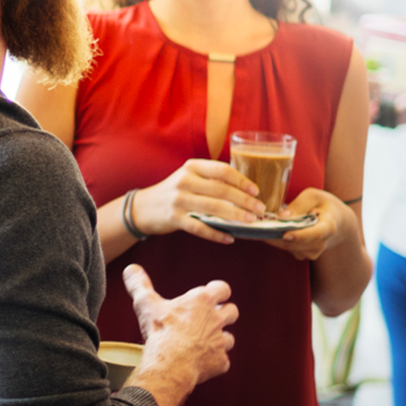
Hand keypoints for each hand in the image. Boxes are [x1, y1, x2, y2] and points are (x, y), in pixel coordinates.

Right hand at [124, 264, 237, 385]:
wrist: (169, 363)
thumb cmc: (160, 331)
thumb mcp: (147, 304)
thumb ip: (140, 284)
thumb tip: (131, 269)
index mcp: (203, 301)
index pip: (223, 288)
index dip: (218, 291)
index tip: (211, 295)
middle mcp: (216, 319)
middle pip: (232, 311)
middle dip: (224, 314)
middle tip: (209, 319)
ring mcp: (221, 341)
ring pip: (229, 337)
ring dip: (220, 339)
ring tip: (203, 343)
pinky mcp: (221, 360)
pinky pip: (222, 360)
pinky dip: (214, 362)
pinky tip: (201, 363)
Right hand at [132, 159, 265, 243]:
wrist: (145, 207)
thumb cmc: (177, 191)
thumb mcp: (191, 177)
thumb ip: (213, 180)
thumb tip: (246, 191)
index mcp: (193, 167)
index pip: (222, 170)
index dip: (242, 181)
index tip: (256, 191)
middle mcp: (185, 181)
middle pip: (221, 190)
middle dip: (244, 200)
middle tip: (260, 209)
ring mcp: (178, 200)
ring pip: (213, 208)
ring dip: (235, 216)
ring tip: (250, 221)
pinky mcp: (174, 218)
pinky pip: (199, 228)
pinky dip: (216, 234)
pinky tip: (229, 238)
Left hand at [263, 188, 358, 260]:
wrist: (339, 223)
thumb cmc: (325, 205)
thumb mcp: (314, 196)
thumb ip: (299, 205)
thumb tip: (282, 216)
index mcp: (328, 226)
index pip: (315, 234)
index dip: (300, 236)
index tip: (285, 235)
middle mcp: (321, 243)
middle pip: (297, 244)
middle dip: (277, 237)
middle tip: (258, 228)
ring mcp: (313, 251)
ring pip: (290, 248)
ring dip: (275, 239)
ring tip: (262, 228)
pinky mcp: (305, 254)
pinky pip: (288, 249)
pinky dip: (279, 241)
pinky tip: (272, 231)